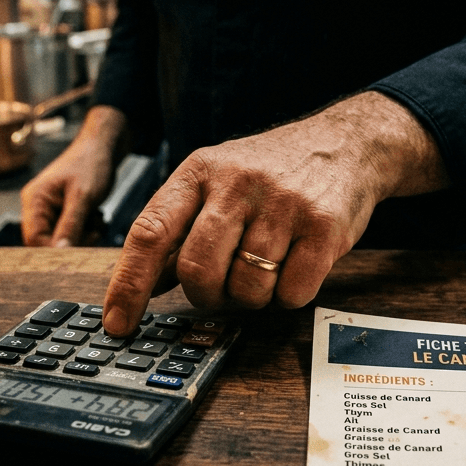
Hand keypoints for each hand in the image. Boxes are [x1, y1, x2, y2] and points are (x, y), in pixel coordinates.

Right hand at [21, 105, 125, 246]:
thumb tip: (60, 253)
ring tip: (97, 220)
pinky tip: (97, 217)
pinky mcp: (63, 211)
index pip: (34, 239)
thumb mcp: (83, 197)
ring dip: (82, 236)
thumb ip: (71, 225)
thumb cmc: (91, 164)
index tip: (80, 250)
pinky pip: (70, 231)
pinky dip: (86, 230)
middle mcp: (37, 206)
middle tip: (94, 232)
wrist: (104, 147)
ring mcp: (50, 209)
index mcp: (35, 200)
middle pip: (47, 241)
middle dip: (73, 242)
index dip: (55, 249)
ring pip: (62, 238)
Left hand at [100, 92, 448, 336]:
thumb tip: (146, 284)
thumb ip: (181, 227)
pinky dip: (290, 295)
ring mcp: (282, 205)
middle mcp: (236, 184)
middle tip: (223, 288)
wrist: (348, 142)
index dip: (129, 285)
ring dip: (254, 296)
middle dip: (208, 296)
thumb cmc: (273, 170)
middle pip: (198, 271)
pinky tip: (296, 265)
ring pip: (247, 290)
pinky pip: (292, 293)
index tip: (117, 323)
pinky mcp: (323, 227)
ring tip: (267, 267)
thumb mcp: (217, 180)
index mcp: (199, 172)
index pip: (150, 234)